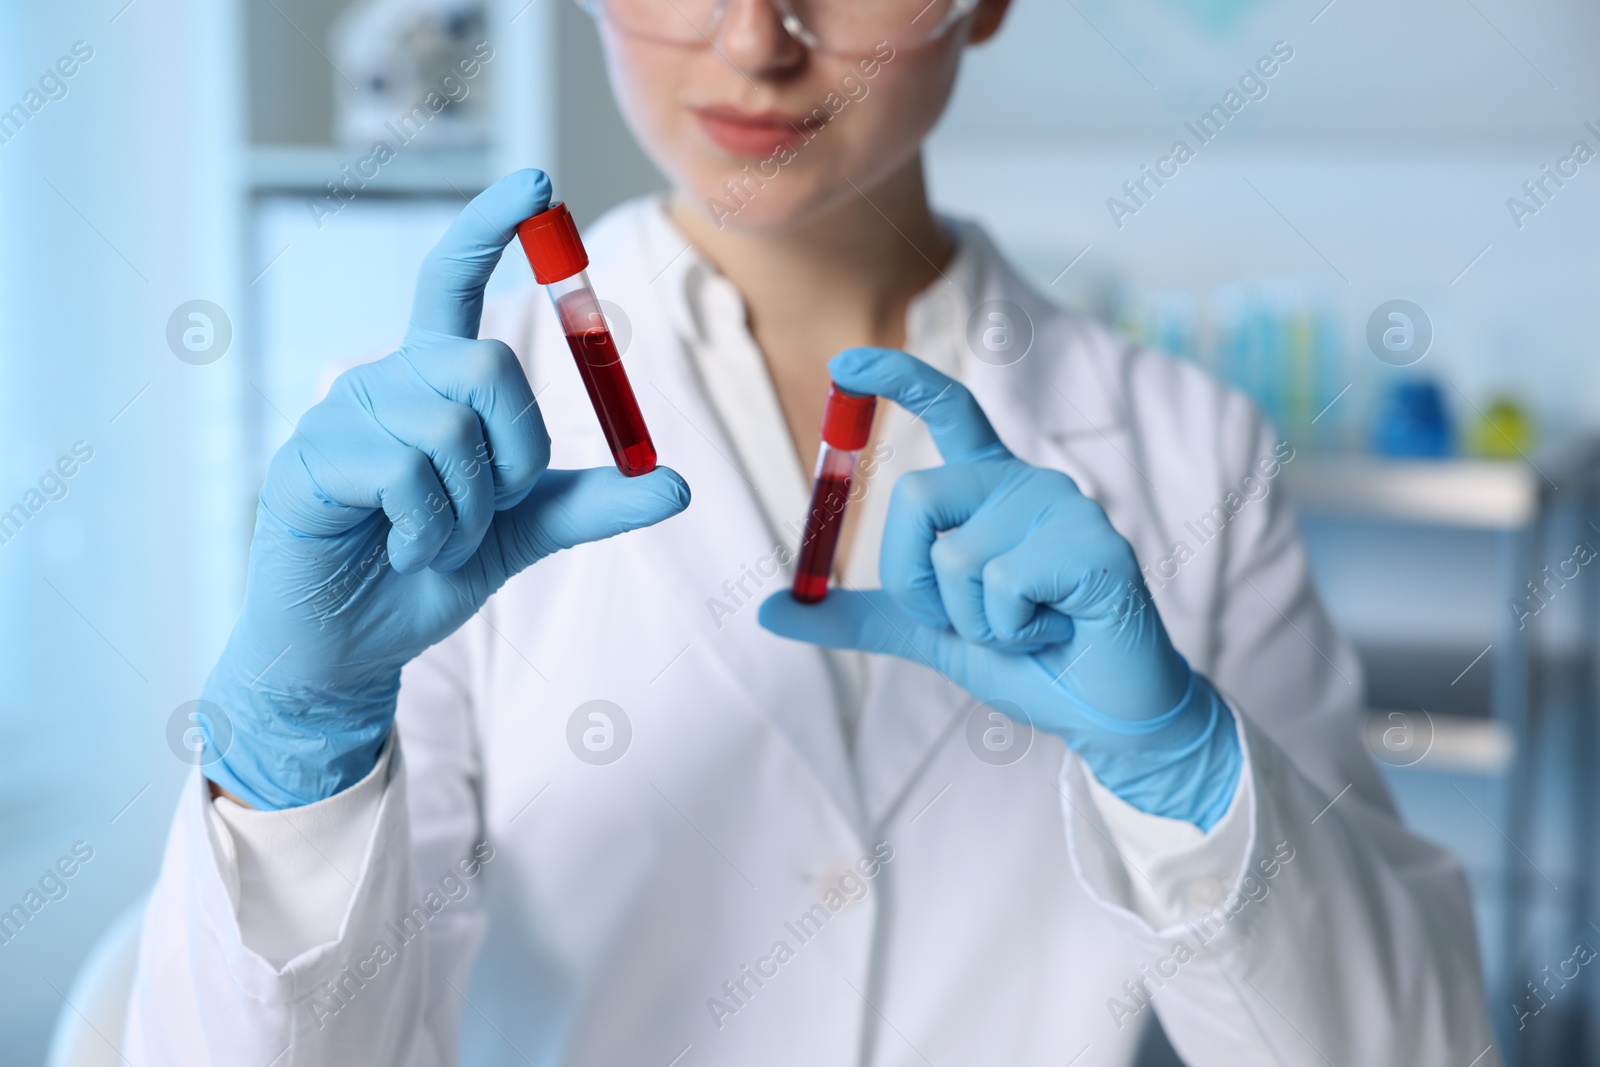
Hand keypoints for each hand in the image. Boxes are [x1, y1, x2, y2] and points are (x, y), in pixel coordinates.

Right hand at [201, 170, 689, 809]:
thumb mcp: (527, 532)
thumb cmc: (430, 570)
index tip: (536, 182)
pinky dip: (428, 529)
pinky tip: (402, 550)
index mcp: (433, 382)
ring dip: (468, 510)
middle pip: (485, 363)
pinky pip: (402, 474)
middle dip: (517, 450)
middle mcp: (385, 381)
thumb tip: (677, 485)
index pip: (455, 280)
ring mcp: (338, 417)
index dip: (492, 228)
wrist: (356, 645)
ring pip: (448, 429)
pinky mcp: (305, 464)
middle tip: (493, 508)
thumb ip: (593, 503)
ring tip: (434, 540)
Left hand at [759, 348, 1238, 828]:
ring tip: (1027, 629)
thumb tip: (768, 609)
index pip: (949, 409)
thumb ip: (857, 616)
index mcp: (991, 490)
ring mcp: (1067, 508)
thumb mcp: (929, 633)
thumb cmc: (1028, 661)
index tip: (846, 364)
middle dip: (914, 582)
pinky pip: (1002, 585)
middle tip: (970, 622)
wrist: (1102, 713)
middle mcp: (1027, 483)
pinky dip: (1011, 633)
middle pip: (916, 497)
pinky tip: (1055, 632)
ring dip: (974, 622)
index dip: (898, 379)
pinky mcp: (1095, 547)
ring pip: (955, 557)